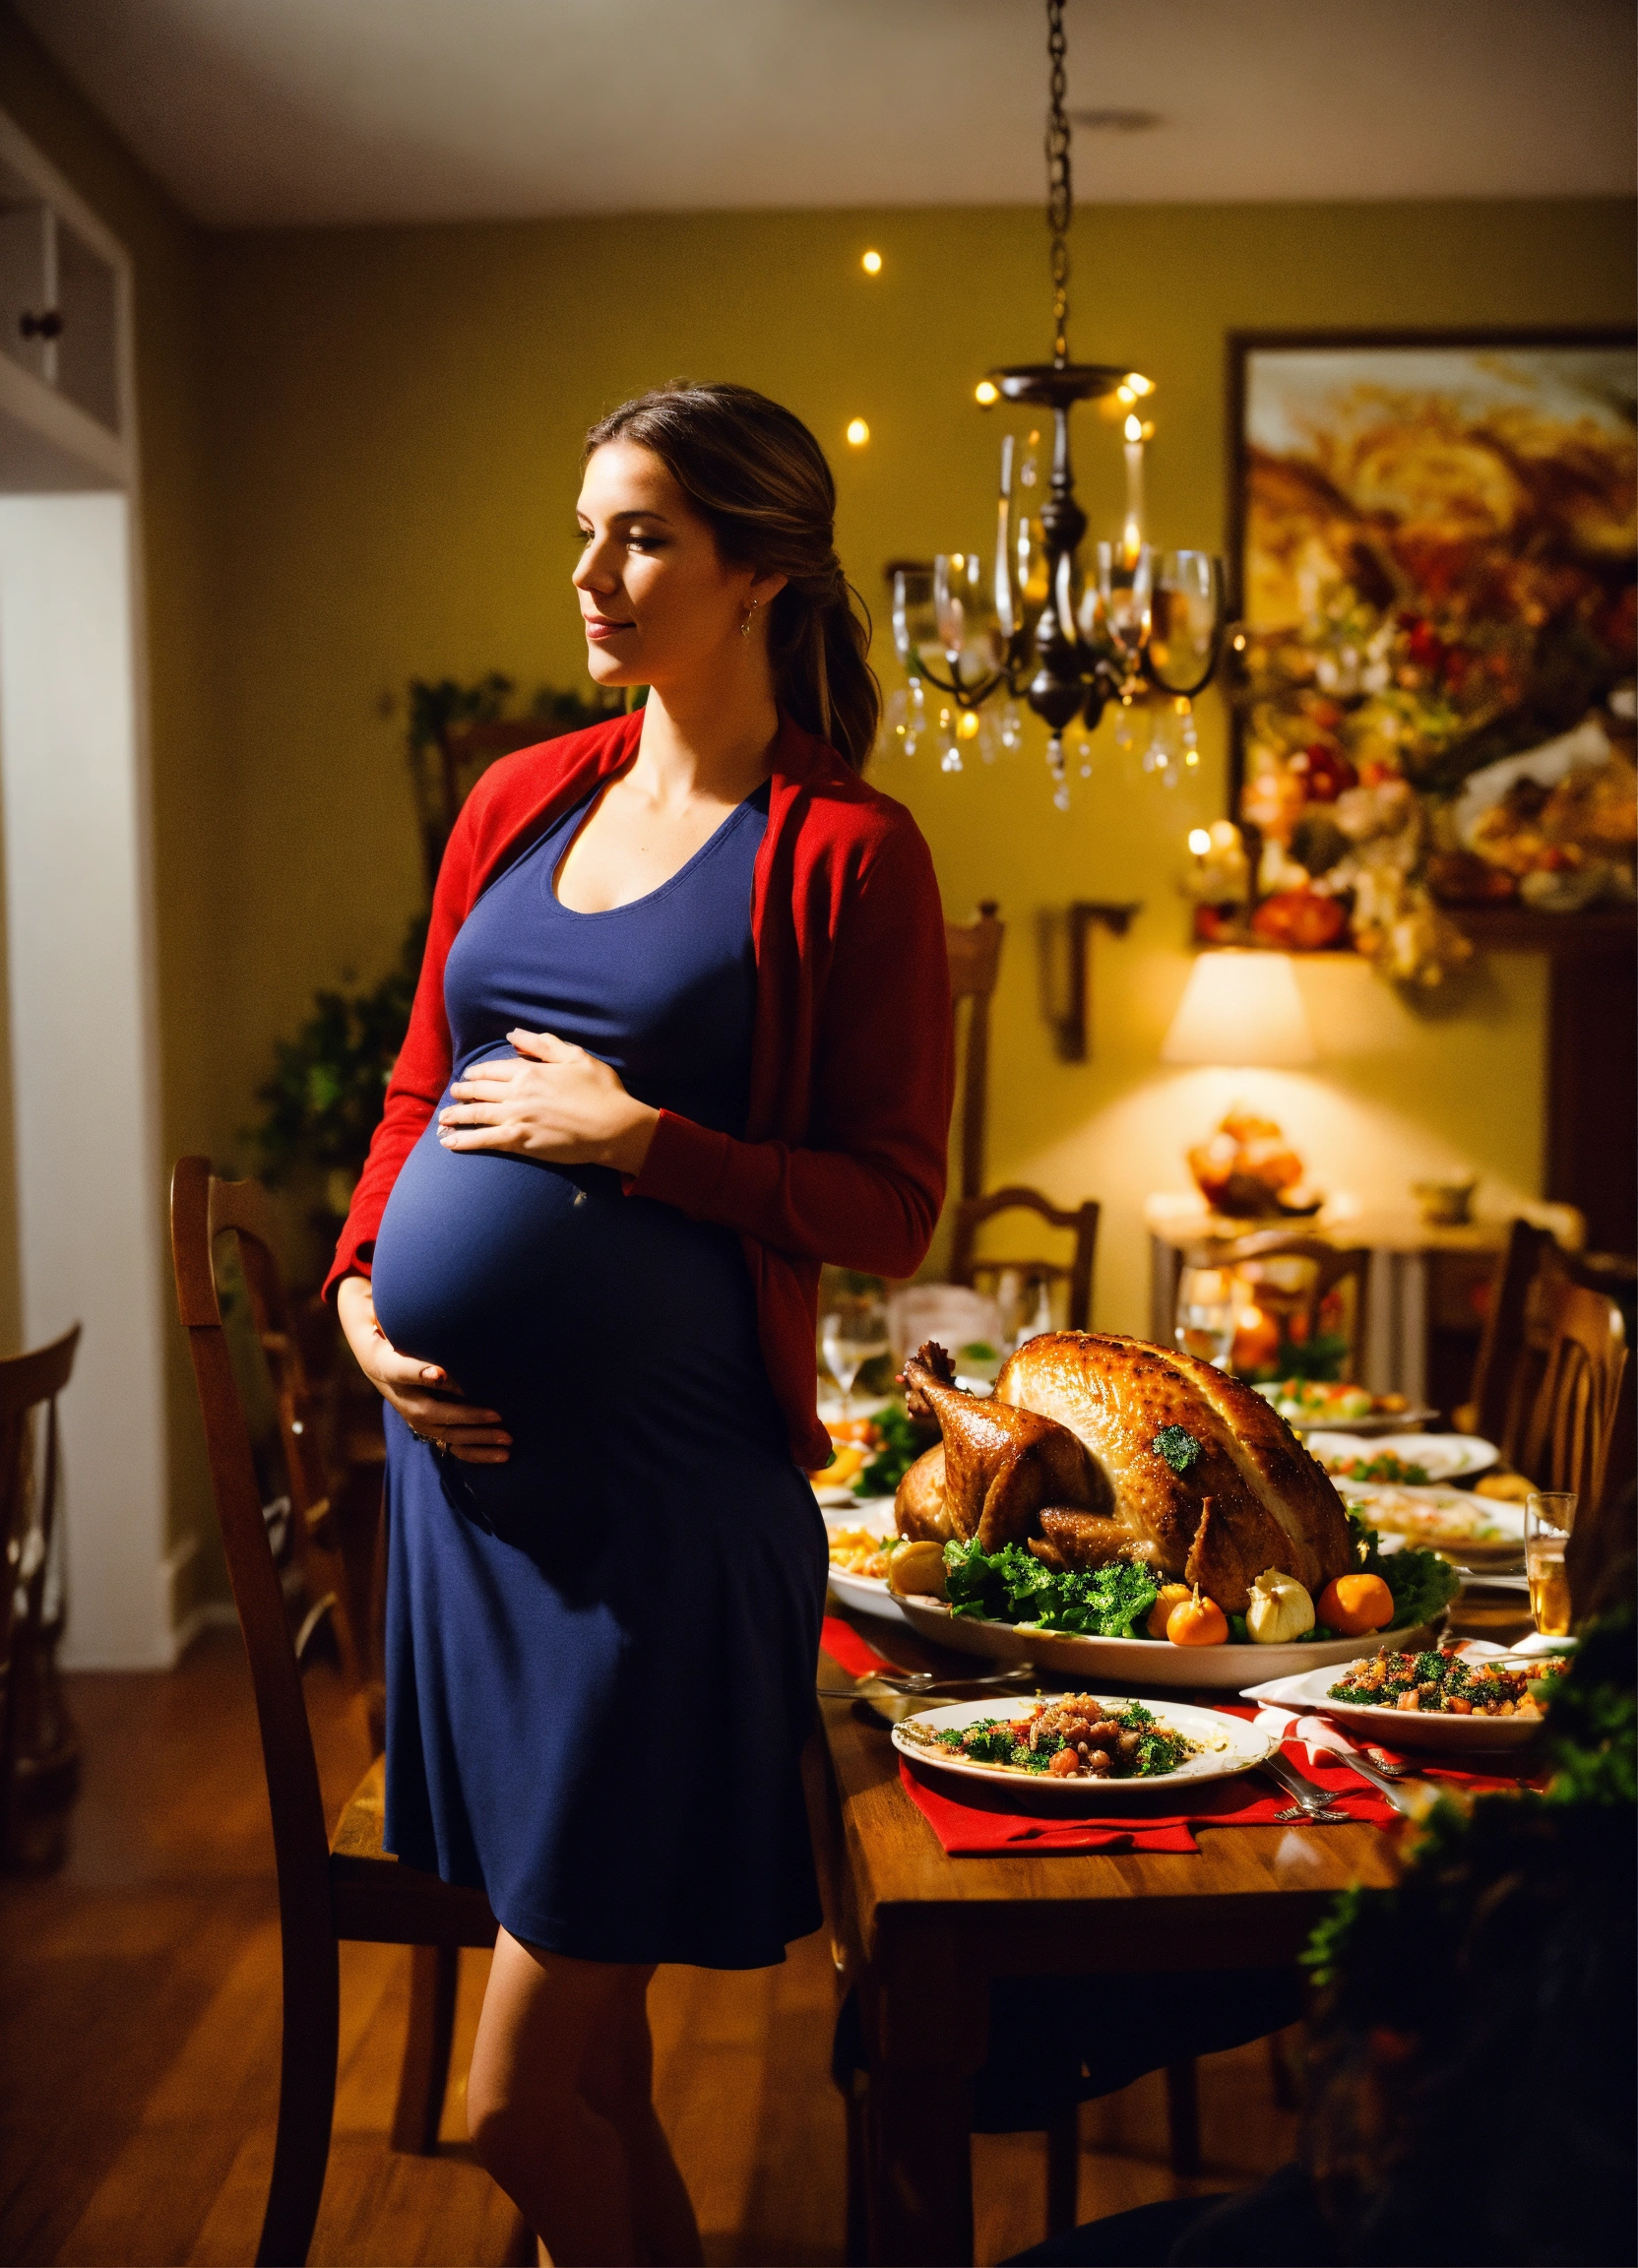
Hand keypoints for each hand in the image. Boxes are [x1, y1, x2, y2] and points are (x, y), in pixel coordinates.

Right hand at [335, 1273, 511, 1463]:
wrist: (372, 1348)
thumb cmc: (389, 1320)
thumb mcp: (388, 1308)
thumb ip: (406, 1304)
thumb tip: (430, 1284)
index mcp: (382, 1361)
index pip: (399, 1368)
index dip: (418, 1372)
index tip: (440, 1372)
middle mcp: (395, 1393)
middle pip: (427, 1409)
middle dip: (464, 1414)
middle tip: (497, 1413)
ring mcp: (409, 1411)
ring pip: (441, 1432)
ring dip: (475, 1436)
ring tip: (508, 1438)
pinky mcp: (424, 1424)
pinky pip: (449, 1445)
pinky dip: (476, 1452)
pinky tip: (504, 1456)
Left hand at [438, 1029, 658, 1173]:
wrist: (613, 1126)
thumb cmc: (601, 1090)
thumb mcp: (575, 1056)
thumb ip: (542, 1044)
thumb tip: (513, 1035)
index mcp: (530, 1071)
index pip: (492, 1069)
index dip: (477, 1073)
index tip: (469, 1076)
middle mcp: (517, 1093)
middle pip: (479, 1091)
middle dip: (463, 1092)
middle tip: (453, 1095)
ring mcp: (515, 1118)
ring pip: (475, 1114)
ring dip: (455, 1115)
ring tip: (443, 1118)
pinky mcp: (519, 1141)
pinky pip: (483, 1140)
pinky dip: (463, 1141)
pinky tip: (448, 1142)